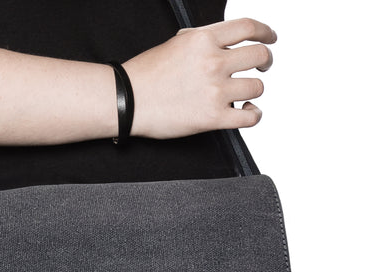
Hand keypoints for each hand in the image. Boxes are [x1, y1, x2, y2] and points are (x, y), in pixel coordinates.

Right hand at [123, 17, 275, 138]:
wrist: (126, 101)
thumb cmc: (143, 76)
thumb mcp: (174, 44)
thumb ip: (200, 41)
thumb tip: (218, 42)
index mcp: (203, 40)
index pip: (248, 28)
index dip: (265, 32)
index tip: (269, 38)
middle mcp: (213, 62)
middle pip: (259, 56)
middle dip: (265, 61)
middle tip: (262, 67)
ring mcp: (215, 90)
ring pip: (257, 87)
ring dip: (254, 90)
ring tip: (246, 95)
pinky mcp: (212, 117)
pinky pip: (250, 117)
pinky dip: (254, 115)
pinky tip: (248, 112)